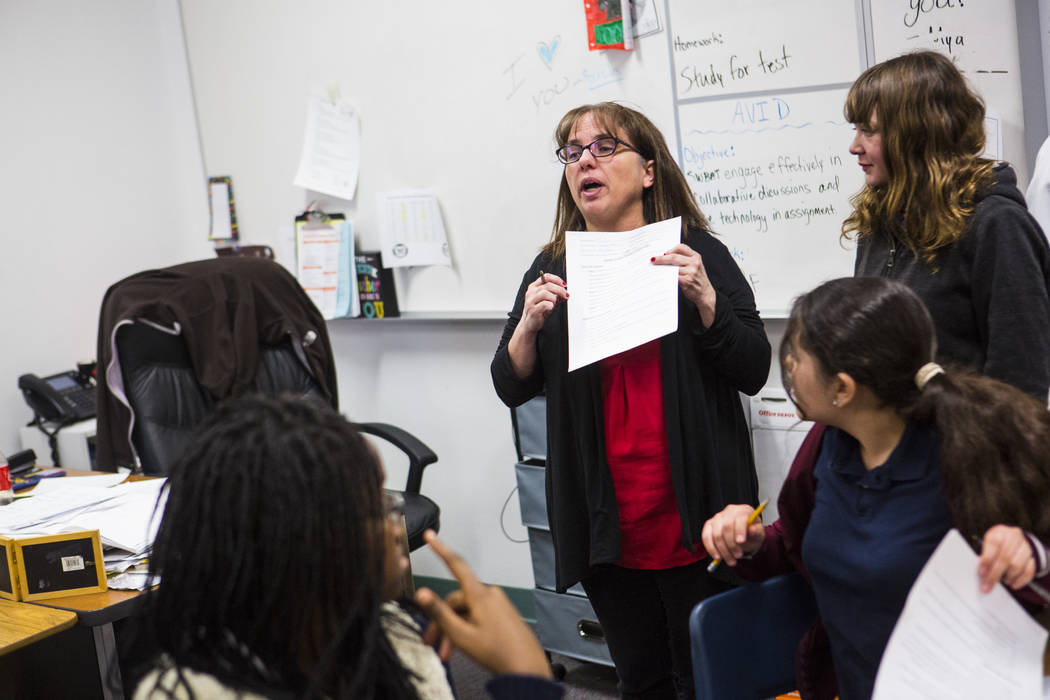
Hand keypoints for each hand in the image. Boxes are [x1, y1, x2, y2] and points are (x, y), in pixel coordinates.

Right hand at [414, 531, 551, 677]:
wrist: (526, 668)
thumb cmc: (498, 652)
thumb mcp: (461, 635)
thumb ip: (439, 613)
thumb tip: (422, 593)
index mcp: (480, 595)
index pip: (456, 564)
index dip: (441, 549)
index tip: (430, 536)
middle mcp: (490, 595)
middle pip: (456, 600)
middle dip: (442, 620)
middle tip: (431, 641)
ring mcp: (498, 604)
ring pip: (466, 611)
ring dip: (454, 629)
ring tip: (447, 653)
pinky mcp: (502, 614)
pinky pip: (478, 616)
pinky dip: (467, 629)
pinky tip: (463, 647)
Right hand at [519, 272, 567, 335]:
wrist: (530, 323)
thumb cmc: (539, 310)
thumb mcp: (547, 299)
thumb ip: (555, 294)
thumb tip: (565, 292)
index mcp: (534, 287)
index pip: (545, 277)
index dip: (556, 279)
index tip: (564, 285)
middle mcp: (531, 292)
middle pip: (548, 285)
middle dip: (560, 290)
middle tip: (566, 295)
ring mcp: (530, 301)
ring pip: (545, 293)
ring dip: (554, 298)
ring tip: (555, 303)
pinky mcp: (533, 310)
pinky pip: (545, 304)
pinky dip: (551, 305)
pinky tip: (551, 308)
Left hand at [652, 244, 715, 325]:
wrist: (705, 294)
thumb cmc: (697, 280)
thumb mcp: (694, 266)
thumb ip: (683, 260)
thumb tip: (664, 257)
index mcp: (696, 257)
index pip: (681, 247)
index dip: (670, 249)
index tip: (663, 253)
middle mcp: (694, 263)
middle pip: (674, 257)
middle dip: (661, 258)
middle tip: (653, 260)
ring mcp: (691, 272)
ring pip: (672, 267)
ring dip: (662, 268)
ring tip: (654, 269)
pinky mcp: (686, 281)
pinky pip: (672, 277)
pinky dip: (665, 276)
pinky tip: (661, 277)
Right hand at [701, 504, 764, 566]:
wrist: (744, 534)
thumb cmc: (752, 533)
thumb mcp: (759, 533)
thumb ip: (756, 532)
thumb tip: (752, 530)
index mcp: (743, 510)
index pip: (740, 518)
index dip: (740, 530)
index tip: (741, 542)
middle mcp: (729, 511)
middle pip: (726, 527)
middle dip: (731, 544)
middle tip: (738, 556)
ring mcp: (717, 517)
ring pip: (716, 534)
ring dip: (723, 550)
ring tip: (731, 561)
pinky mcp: (709, 525)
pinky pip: (706, 537)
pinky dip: (711, 548)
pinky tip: (718, 557)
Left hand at [977, 525, 1035, 592]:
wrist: (1015, 538)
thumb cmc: (997, 544)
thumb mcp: (988, 545)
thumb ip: (985, 556)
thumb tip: (982, 572)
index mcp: (999, 533)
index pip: (994, 545)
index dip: (987, 560)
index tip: (982, 573)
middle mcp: (1014, 537)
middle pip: (1005, 558)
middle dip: (995, 575)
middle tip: (987, 586)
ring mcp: (1026, 546)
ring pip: (1017, 565)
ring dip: (1008, 577)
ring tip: (1003, 581)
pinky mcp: (1034, 556)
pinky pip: (1029, 571)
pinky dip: (1020, 580)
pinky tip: (1014, 584)